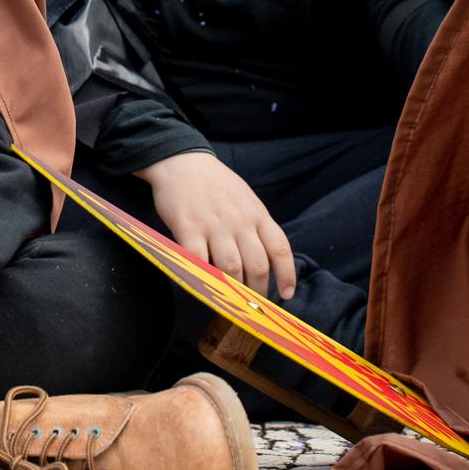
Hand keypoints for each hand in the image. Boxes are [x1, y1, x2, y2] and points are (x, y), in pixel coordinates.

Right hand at [137, 151, 294, 297]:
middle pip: (257, 266)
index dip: (286, 276)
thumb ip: (257, 226)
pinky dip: (203, 280)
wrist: (182, 162)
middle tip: (252, 306)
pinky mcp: (188, 229)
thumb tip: (270, 261)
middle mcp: (239, 222)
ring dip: (233, 291)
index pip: (280, 250)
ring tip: (231, 303)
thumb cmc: (216, 185)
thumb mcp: (246, 199)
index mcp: (257, 214)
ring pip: (231, 269)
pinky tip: (204, 289)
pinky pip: (199, 262)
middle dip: (258, 293)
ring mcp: (214, 226)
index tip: (285, 296)